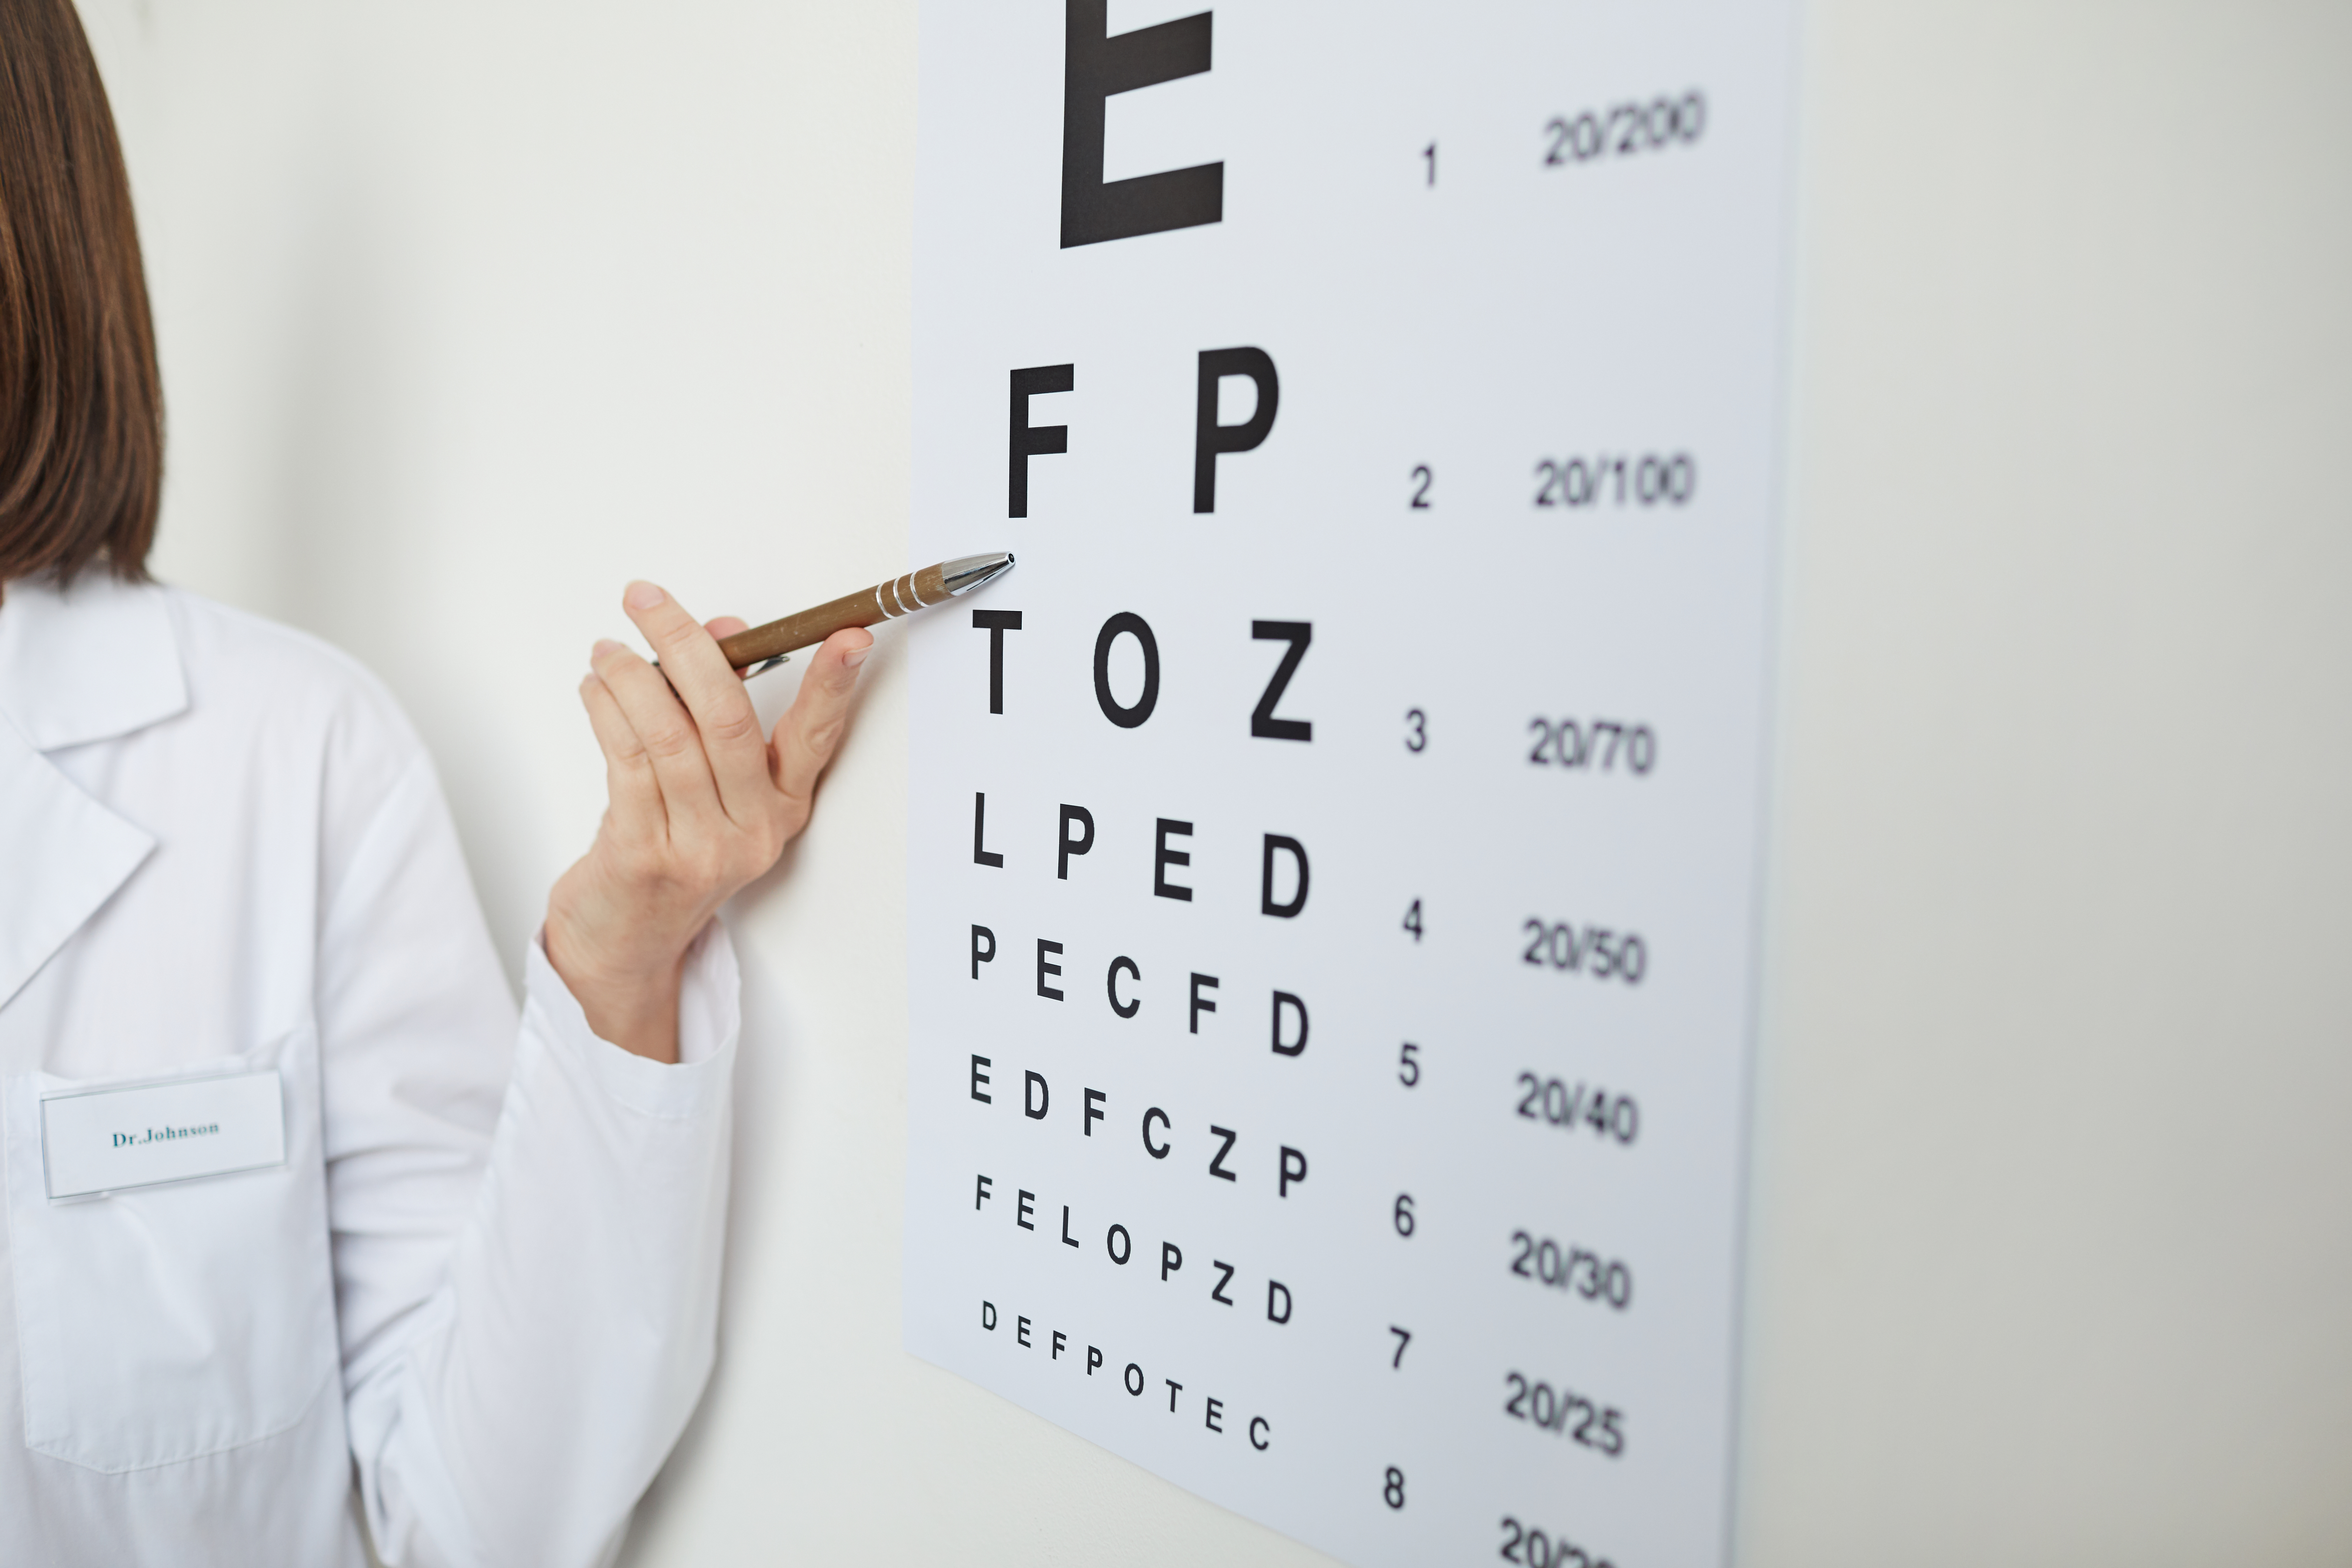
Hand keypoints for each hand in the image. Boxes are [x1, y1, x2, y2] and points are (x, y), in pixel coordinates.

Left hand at [546, 580, 871, 1060]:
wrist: (627, 942)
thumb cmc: (671, 851)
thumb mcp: (709, 785)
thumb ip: (716, 707)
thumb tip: (718, 634)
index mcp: (780, 806)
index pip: (817, 736)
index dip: (832, 684)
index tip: (850, 636)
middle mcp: (751, 828)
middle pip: (727, 720)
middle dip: (685, 646)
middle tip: (648, 599)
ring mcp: (701, 847)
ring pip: (668, 736)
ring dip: (628, 677)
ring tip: (606, 648)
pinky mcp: (646, 856)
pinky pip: (626, 763)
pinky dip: (605, 712)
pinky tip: (594, 689)